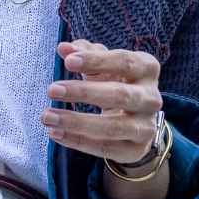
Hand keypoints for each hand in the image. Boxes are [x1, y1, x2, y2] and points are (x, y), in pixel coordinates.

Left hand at [41, 40, 163, 162]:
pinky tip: (55, 133)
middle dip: (83, 92)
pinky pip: (105, 147)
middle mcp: (151, 98)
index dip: (96, 61)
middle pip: (120, 95)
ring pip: (112, 127)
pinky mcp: (136, 150)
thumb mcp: (104, 67)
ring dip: (76, 122)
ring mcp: (146, 126)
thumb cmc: (117, 84)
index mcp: (147, 69)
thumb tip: (64, 48)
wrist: (138, 122)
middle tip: (52, 90)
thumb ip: (85, 54)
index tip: (67, 61)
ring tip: (47, 116)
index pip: (124, 62)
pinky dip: (77, 141)